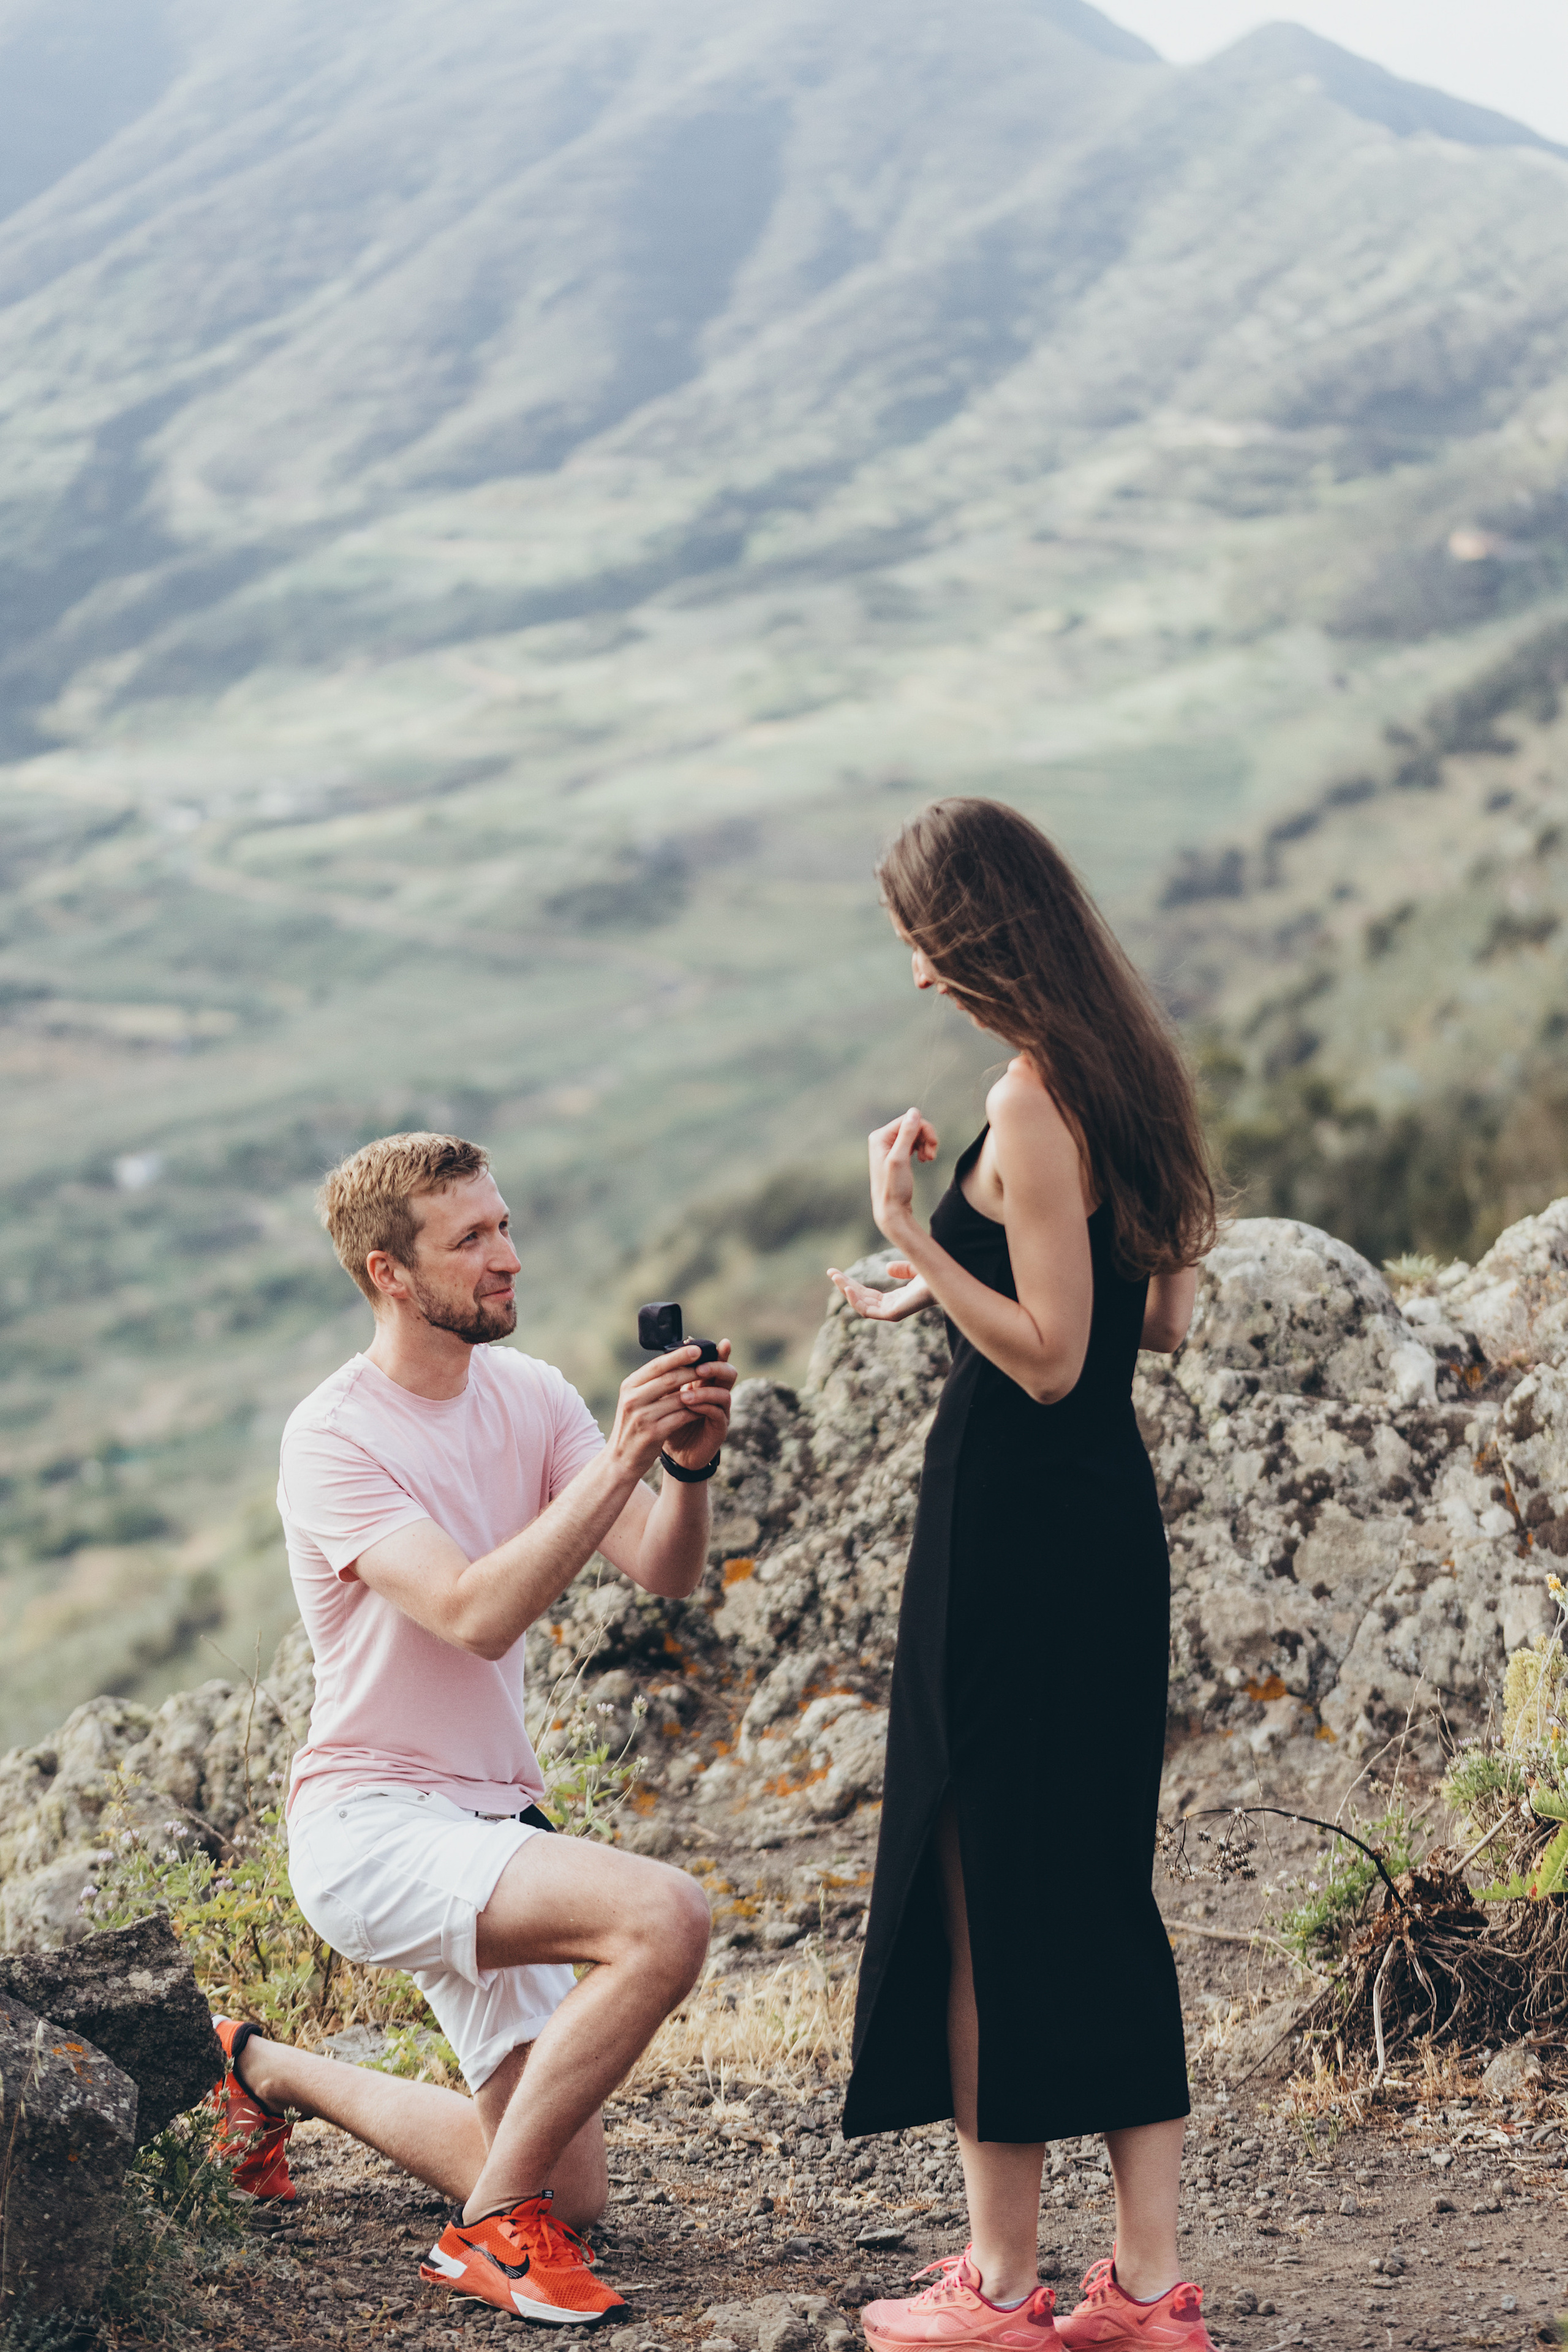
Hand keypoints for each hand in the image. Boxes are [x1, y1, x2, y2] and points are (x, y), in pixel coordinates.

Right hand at [609, 1343, 735, 1476]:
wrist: (621, 1459)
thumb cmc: (634, 1425)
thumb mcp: (635, 1400)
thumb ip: (652, 1383)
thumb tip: (679, 1361)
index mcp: (629, 1386)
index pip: (657, 1365)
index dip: (679, 1356)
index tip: (698, 1349)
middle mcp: (633, 1399)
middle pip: (669, 1379)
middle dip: (693, 1371)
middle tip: (710, 1366)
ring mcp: (642, 1416)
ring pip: (678, 1398)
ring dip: (698, 1393)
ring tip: (712, 1387)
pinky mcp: (653, 1433)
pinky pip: (681, 1417)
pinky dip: (695, 1412)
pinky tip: (705, 1409)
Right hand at [827, 1261, 932, 1320]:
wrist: (942, 1280)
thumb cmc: (934, 1277)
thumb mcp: (913, 1270)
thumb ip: (902, 1269)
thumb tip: (886, 1268)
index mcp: (894, 1300)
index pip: (867, 1295)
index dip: (852, 1284)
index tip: (837, 1273)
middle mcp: (891, 1308)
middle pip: (861, 1299)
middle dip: (844, 1286)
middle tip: (830, 1272)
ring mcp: (891, 1312)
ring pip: (861, 1305)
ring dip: (846, 1291)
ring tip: (835, 1277)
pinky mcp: (892, 1314)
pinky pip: (868, 1311)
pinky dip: (856, 1301)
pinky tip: (848, 1288)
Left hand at [868, 1106, 937, 1243]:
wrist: (892, 1210)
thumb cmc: (894, 1187)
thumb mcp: (900, 1159)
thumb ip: (906, 1134)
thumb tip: (914, 1112)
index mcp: (879, 1136)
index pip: (909, 1120)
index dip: (925, 1130)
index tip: (934, 1146)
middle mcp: (882, 1139)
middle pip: (913, 1126)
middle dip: (926, 1138)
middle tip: (932, 1155)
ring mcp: (889, 1147)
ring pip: (915, 1135)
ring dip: (926, 1144)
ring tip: (929, 1159)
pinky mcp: (896, 1155)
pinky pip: (914, 1143)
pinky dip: (922, 1149)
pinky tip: (924, 1160)